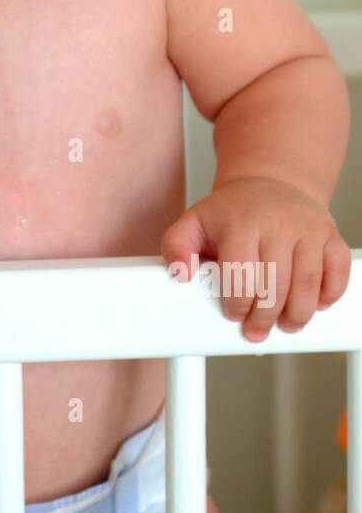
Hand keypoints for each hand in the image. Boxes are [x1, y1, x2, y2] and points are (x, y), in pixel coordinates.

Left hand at [160, 176, 351, 342]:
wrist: (267, 184)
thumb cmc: (231, 212)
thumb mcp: (193, 222)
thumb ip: (176, 246)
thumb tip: (181, 273)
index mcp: (241, 222)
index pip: (241, 276)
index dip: (237, 304)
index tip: (234, 314)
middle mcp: (277, 223)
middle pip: (275, 285)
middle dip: (264, 316)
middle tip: (256, 328)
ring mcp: (307, 227)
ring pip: (307, 283)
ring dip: (297, 314)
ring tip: (285, 324)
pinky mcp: (330, 234)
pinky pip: (337, 270)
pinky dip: (329, 293)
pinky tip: (315, 304)